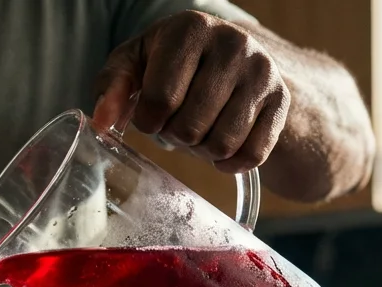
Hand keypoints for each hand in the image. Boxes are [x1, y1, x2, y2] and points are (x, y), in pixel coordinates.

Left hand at [93, 11, 290, 173]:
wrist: (237, 63)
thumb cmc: (173, 64)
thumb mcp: (137, 63)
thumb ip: (111, 87)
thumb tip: (100, 122)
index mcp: (190, 28)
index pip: (159, 99)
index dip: (148, 121)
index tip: (152, 114)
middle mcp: (232, 43)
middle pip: (190, 127)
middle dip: (176, 136)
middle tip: (178, 123)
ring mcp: (262, 71)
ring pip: (221, 144)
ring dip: (202, 151)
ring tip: (200, 129)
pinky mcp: (281, 100)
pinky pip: (251, 155)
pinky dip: (230, 163)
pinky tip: (222, 147)